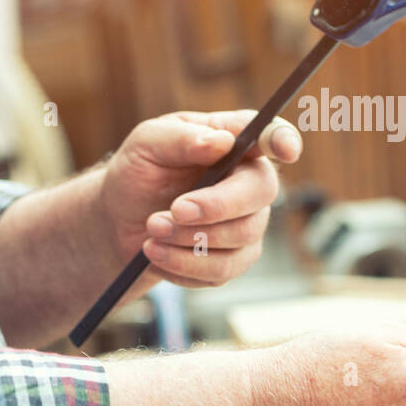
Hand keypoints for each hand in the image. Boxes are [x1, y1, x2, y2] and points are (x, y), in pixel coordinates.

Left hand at [100, 110, 302, 288]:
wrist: (118, 222)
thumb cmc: (138, 173)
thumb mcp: (146, 144)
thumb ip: (181, 138)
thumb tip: (221, 143)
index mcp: (234, 141)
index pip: (271, 135)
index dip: (284, 141)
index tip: (287, 150)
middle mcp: (249, 180)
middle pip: (262, 191)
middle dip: (216, 206)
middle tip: (173, 211)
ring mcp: (248, 222)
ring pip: (241, 237)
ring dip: (190, 240)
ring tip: (152, 233)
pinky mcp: (235, 259)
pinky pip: (223, 270)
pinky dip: (183, 265)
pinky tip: (158, 254)